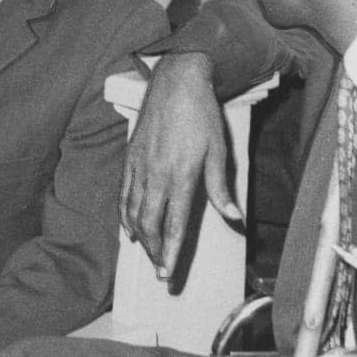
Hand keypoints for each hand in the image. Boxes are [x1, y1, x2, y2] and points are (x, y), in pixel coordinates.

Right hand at [119, 52, 240, 278]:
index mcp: (181, 176)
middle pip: (149, 224)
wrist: (176, 83)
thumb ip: (221, 188)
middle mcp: (157, 175)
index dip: (170, 252)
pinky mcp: (130, 158)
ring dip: (139, 238)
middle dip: (153, 252)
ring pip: (133, 212)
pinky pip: (123, 194)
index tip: (167, 274)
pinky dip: (124, 216)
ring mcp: (140, 167)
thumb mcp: (218, 150)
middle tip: (159, 271)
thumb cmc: (201, 116)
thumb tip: (233, 217)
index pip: (173, 224)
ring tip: (147, 254)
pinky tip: (128, 229)